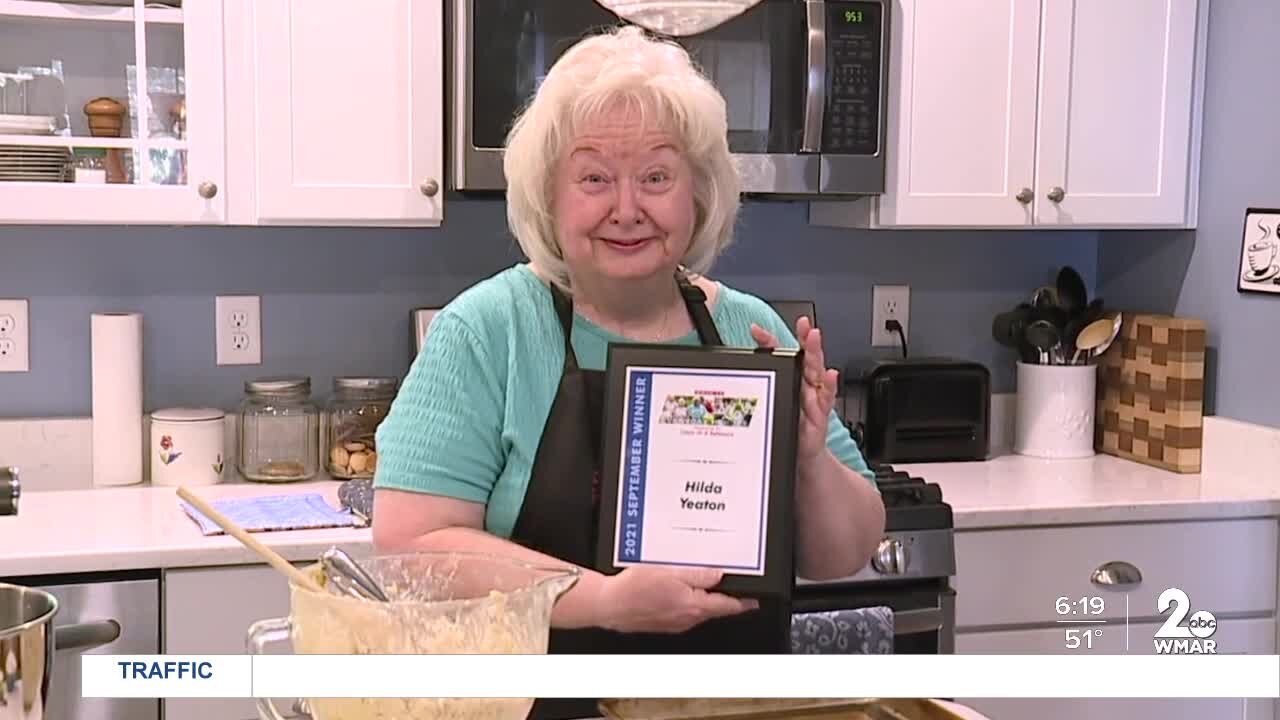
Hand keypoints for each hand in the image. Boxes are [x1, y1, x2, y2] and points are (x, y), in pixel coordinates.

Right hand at [596, 566, 758, 633]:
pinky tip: (681, 589)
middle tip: (734, 584)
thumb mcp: (670, 572)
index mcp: (693, 606)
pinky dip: (689, 600)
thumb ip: (698, 574)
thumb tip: (719, 574)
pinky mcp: (665, 622)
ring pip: (700, 610)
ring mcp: (676, 623)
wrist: (609, 605)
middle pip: (715, 608)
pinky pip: (685, 611)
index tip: (755, 598)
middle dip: (726, 597)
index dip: (744, 601)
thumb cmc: (634, 589)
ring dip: (706, 597)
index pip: (728, 606)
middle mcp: (688, 618)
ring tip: (706, 581)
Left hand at [751, 316, 838, 467]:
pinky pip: (826, 398)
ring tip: (815, 337)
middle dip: (804, 339)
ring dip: (816, 353)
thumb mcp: (771, 407)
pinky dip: (829, 385)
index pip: (780, 356)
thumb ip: (760, 390)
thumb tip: (734, 376)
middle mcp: (803, 385)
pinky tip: (830, 375)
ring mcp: (813, 397)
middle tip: (803, 324)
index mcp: (790, 380)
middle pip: (804, 358)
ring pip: (816, 372)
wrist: (803, 456)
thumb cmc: (788, 427)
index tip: (756, 330)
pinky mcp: (820, 413)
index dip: (769, 342)